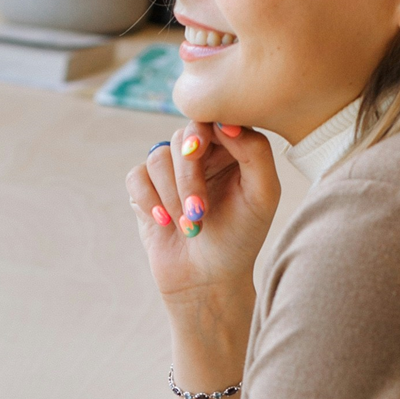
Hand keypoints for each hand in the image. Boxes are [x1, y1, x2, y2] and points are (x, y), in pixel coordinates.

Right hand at [126, 122, 280, 336]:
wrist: (209, 281)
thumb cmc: (242, 238)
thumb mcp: (263, 195)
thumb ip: (256, 152)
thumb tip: (226, 122)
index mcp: (231, 148)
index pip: (214, 118)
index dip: (207, 132)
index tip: (205, 152)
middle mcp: (200, 154)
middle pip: (183, 138)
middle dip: (189, 177)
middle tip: (199, 211)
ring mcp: (170, 170)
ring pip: (158, 157)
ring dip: (172, 195)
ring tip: (189, 226)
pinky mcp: (145, 189)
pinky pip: (136, 176)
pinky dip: (149, 200)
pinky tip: (165, 222)